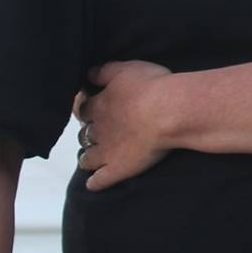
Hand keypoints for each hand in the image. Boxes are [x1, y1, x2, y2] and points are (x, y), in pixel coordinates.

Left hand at [76, 60, 173, 190]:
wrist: (168, 111)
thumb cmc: (150, 86)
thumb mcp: (125, 69)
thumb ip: (104, 72)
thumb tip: (88, 74)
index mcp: (99, 105)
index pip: (83, 109)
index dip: (86, 109)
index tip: (90, 108)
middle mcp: (98, 129)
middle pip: (84, 134)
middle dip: (88, 134)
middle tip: (96, 133)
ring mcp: (106, 152)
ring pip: (88, 158)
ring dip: (88, 158)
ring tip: (91, 159)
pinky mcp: (117, 170)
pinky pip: (100, 181)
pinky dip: (94, 183)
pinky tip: (93, 184)